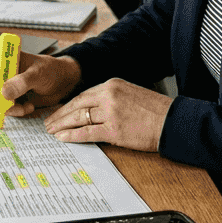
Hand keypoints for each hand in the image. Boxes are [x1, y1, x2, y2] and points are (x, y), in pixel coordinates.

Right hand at [0, 51, 80, 117]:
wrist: (63, 82)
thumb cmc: (52, 70)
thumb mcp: (39, 73)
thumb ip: (22, 82)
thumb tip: (4, 92)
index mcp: (3, 58)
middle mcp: (0, 71)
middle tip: (8, 106)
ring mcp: (4, 85)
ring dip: (6, 108)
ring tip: (23, 108)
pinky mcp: (10, 98)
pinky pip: (3, 108)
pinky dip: (13, 111)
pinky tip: (28, 107)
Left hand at [43, 79, 171, 150]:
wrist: (173, 121)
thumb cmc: (154, 110)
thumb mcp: (130, 93)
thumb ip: (110, 97)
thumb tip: (91, 108)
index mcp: (112, 84)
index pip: (83, 95)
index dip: (68, 105)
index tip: (58, 111)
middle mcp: (109, 95)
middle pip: (76, 105)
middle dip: (59, 115)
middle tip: (48, 122)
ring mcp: (111, 113)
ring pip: (78, 118)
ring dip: (62, 125)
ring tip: (52, 131)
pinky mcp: (114, 130)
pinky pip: (87, 132)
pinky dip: (72, 135)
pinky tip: (63, 138)